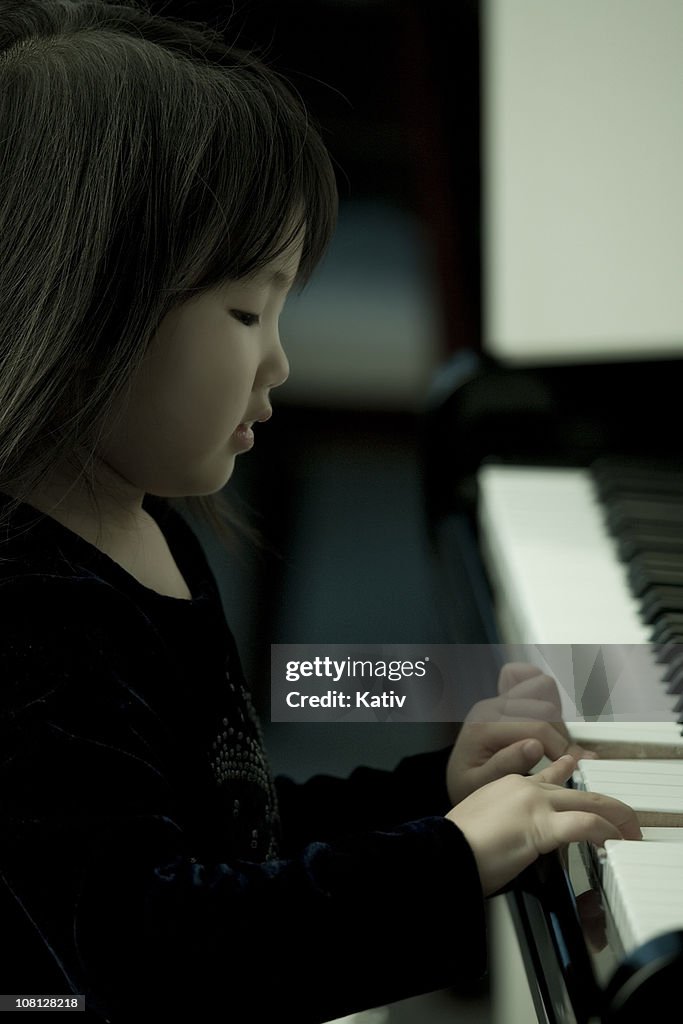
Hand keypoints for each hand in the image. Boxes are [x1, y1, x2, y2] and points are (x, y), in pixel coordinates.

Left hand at [447, 662, 596, 804]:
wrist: (455, 777)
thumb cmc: (466, 783)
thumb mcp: (478, 785)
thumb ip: (505, 767)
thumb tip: (535, 746)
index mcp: (483, 726)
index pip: (536, 726)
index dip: (560, 747)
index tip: (574, 766)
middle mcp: (491, 707)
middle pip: (544, 707)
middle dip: (560, 736)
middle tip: (566, 761)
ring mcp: (499, 699)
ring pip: (542, 687)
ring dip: (555, 716)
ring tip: (555, 744)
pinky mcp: (506, 699)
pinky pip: (530, 678)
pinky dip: (544, 694)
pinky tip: (548, 723)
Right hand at [447, 754, 640, 895]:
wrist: (443, 847)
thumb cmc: (456, 842)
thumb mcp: (481, 820)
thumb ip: (503, 819)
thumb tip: (514, 834)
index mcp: (509, 785)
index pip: (549, 777)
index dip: (569, 776)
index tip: (577, 769)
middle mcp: (525, 788)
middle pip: (577, 791)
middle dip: (605, 804)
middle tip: (623, 816)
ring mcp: (534, 804)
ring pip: (589, 803)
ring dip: (615, 819)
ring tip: (629, 831)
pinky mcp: (541, 826)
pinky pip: (585, 825)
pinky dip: (605, 833)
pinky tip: (612, 841)